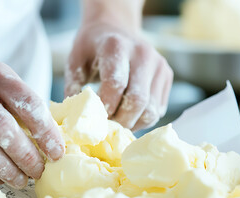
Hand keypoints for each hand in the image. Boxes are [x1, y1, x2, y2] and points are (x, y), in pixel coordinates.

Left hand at [66, 7, 172, 130]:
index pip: (115, 84)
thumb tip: (76, 120)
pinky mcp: (166, 76)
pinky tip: (127, 115)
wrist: (114, 28)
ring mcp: (158, 65)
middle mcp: (142, 53)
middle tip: (105, 127)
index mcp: (116, 46)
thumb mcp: (75, 61)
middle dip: (120, 121)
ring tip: (115, 122)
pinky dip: (142, 119)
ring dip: (132, 123)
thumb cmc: (91, 47)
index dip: (105, 108)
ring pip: (151, 109)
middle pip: (137, 100)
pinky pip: (158, 109)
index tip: (94, 119)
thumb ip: (73, 87)